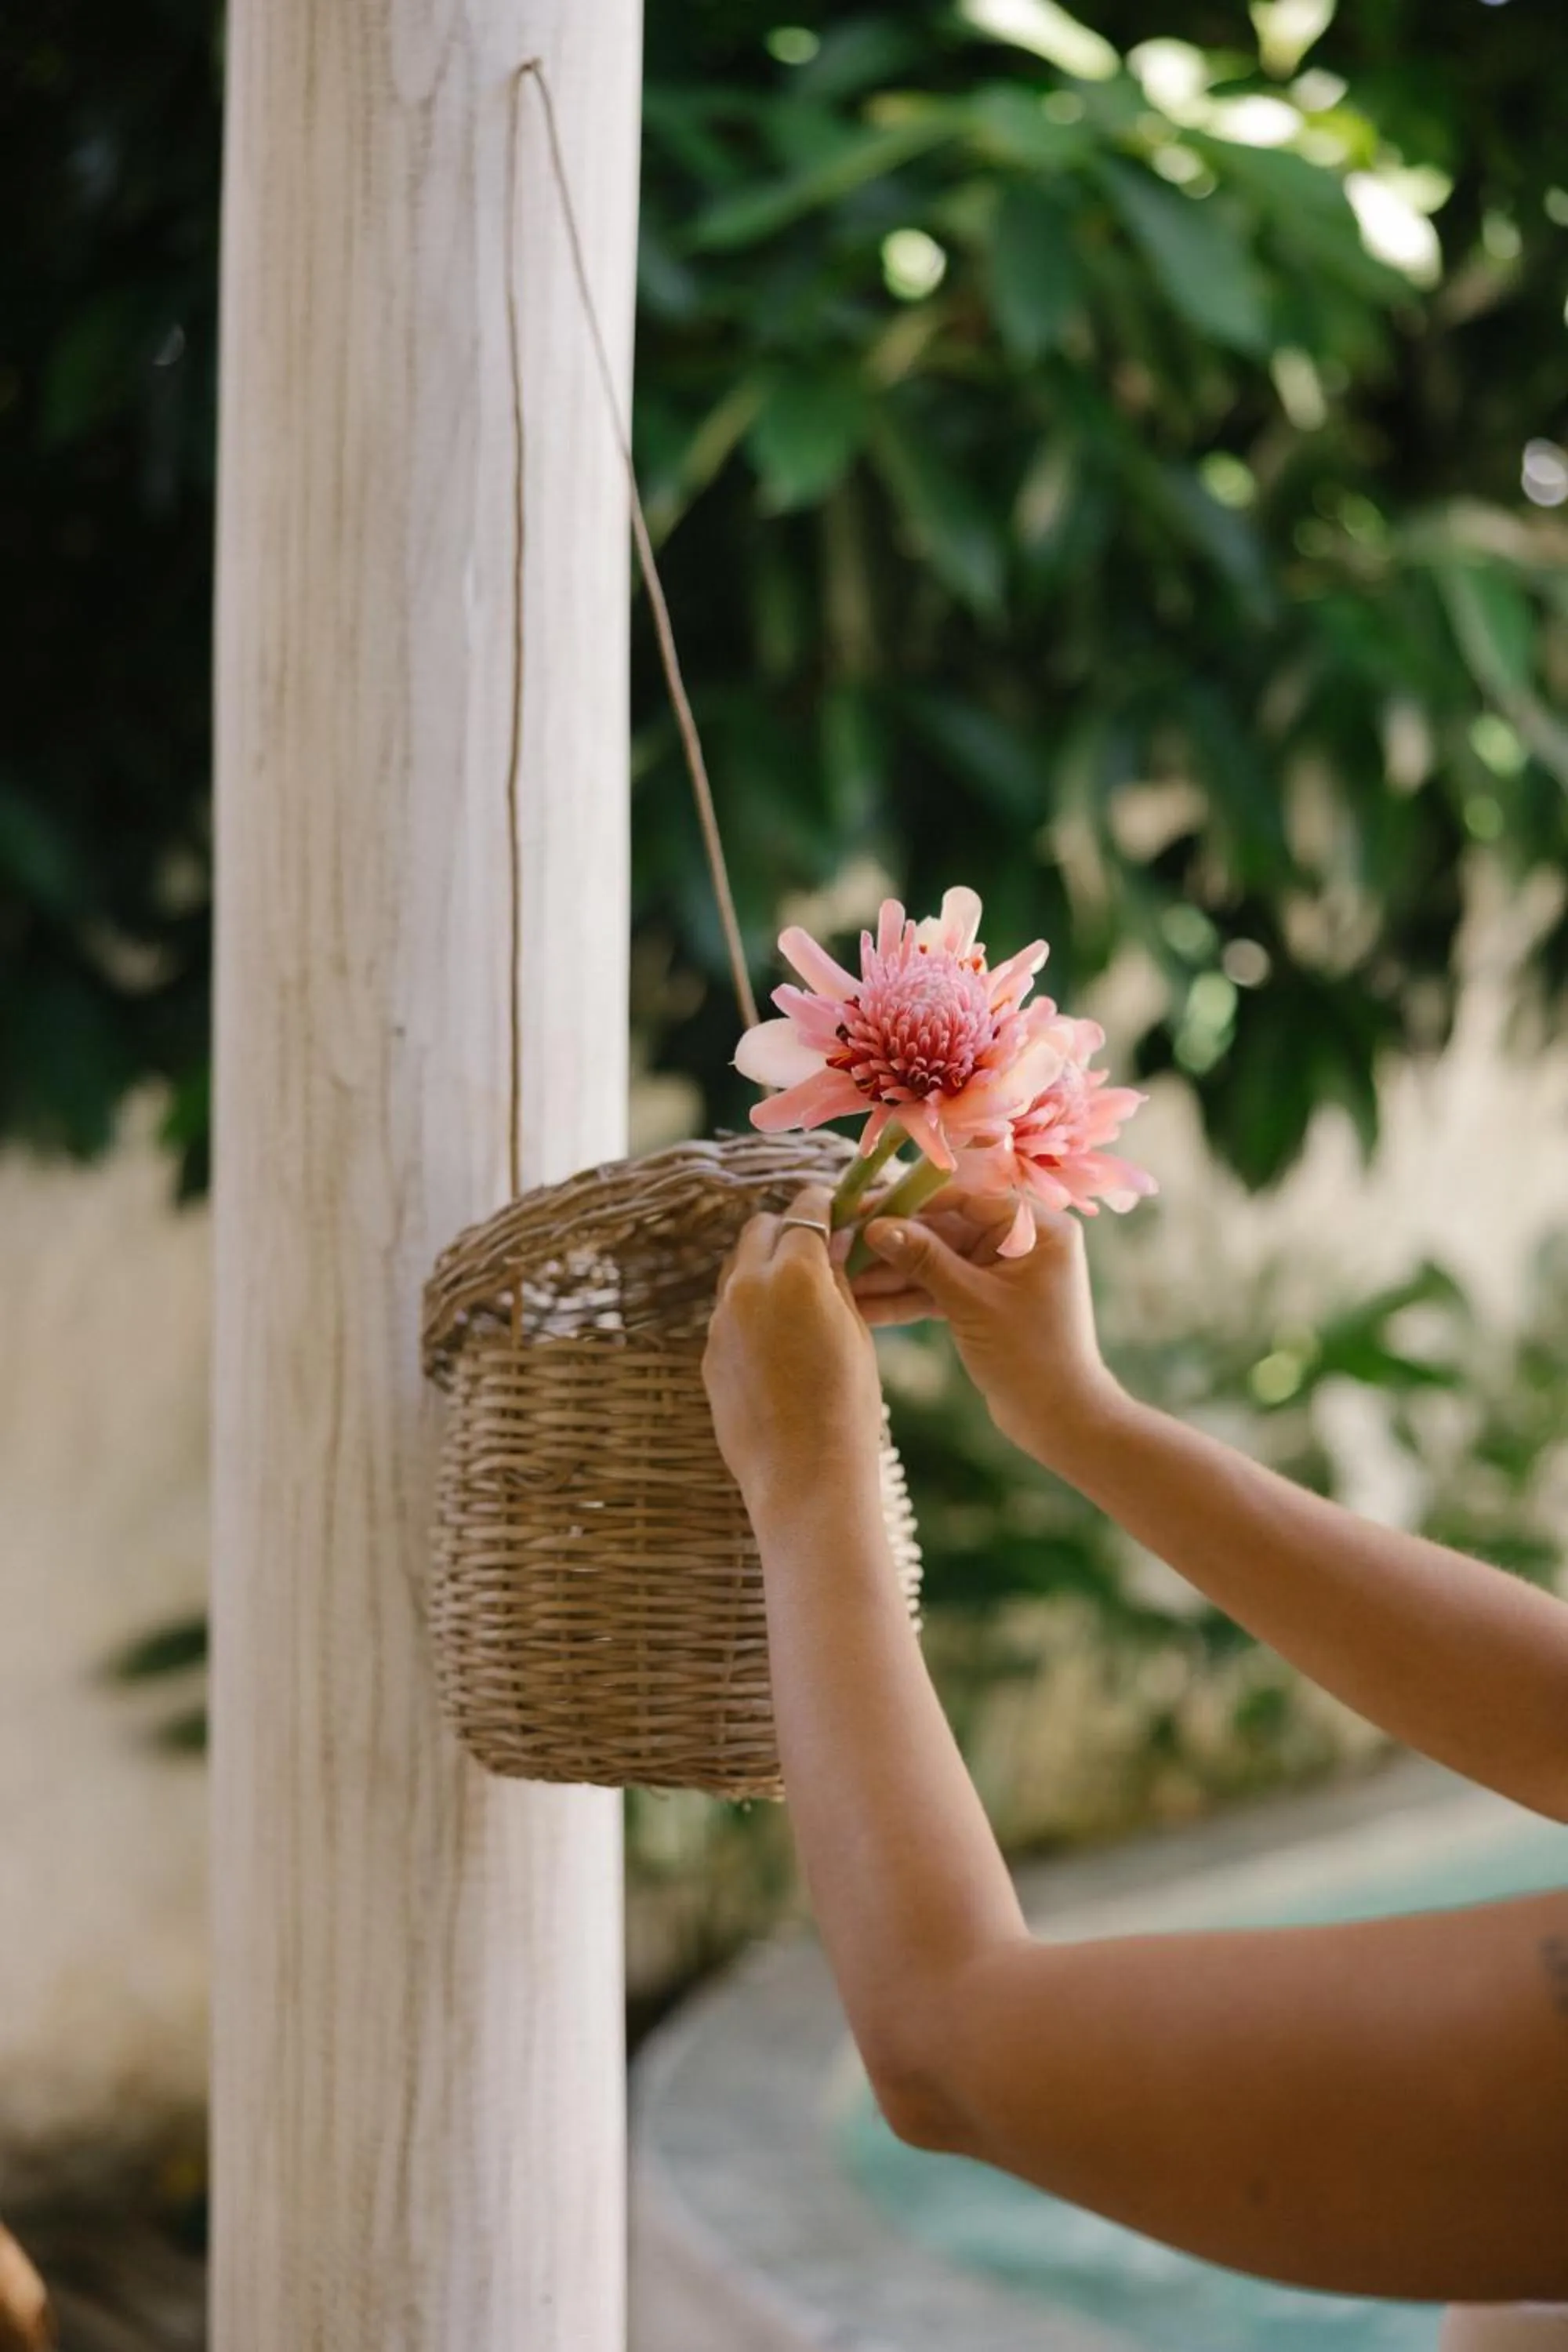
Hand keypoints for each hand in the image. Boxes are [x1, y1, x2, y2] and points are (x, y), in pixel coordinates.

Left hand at [703, 1183, 886, 1527]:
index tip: (835, 1207)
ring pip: (737, 1269)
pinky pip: (729, 1312)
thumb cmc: (846, 1406)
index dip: (823, 1204)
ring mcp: (721, 1321)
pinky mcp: (709, 1353)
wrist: (803, 1475)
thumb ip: (837, 1280)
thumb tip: (832, 1244)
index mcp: (794, 1273)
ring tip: (798, 1295)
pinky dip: (751, 1309)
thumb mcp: (855, 1332)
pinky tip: (779, 1339)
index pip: (805, 1209)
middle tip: (817, 1249)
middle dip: (787, 1230)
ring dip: (764, 1268)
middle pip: (759, 1229)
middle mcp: (747, 1287)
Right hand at [851, 1190, 1121, 1473]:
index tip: (867, 1208)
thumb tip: (877, 1227)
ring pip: (937, 1262)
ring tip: (841, 1277)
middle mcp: (1022, 1242)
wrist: (1059, 1419)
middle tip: (842, 1241)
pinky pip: (940, 1289)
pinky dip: (907, 1299)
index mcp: (1037, 1229)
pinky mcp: (984, 1300)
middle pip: (946, 1229)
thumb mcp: (971, 1303)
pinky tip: (862, 1304)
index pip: (968, 1197)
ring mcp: (1001, 1272)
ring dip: (892, 1274)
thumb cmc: (1030, 1356)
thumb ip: (925, 1260)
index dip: (914, 1202)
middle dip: (895, 1243)